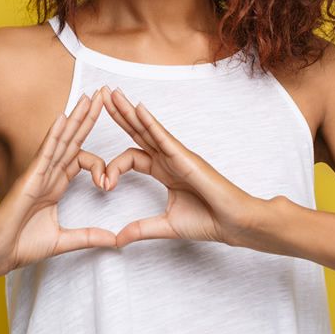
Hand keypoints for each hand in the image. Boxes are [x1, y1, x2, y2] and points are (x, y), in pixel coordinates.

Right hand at [0, 88, 116, 275]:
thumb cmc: (20, 245)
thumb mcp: (63, 240)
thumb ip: (89, 237)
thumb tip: (115, 240)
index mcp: (55, 186)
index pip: (80, 158)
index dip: (96, 153)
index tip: (107, 164)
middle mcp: (48, 175)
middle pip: (72, 140)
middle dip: (87, 118)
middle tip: (103, 94)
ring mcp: (38, 174)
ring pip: (61, 140)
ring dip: (75, 118)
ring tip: (89, 96)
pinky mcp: (29, 179)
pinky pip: (45, 153)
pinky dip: (54, 134)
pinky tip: (63, 117)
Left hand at [99, 87, 264, 247]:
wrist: (233, 224)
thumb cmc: (208, 221)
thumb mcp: (165, 226)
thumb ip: (140, 229)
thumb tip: (117, 240)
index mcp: (163, 170)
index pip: (131, 157)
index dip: (112, 168)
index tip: (104, 186)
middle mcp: (168, 158)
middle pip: (138, 131)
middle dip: (119, 113)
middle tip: (101, 94)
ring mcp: (177, 155)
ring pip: (148, 128)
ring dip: (128, 110)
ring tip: (111, 93)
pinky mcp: (186, 157)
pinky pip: (164, 137)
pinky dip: (150, 122)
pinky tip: (137, 109)